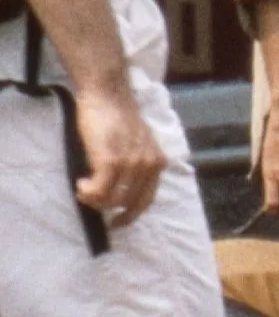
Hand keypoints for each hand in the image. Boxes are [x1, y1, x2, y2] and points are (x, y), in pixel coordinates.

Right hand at [72, 83, 166, 227]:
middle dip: (107, 207)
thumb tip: (121, 189)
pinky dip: (87, 192)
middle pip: (128, 203)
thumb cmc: (118, 117)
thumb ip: (137, 164)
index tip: (117, 222)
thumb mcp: (138, 143)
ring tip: (85, 187)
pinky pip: (98, 191)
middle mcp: (148, 164)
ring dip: (94, 199)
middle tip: (91, 200)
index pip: (147, 199)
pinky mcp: (111, 160)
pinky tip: (82, 182)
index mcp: (157, 161)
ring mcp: (131, 163)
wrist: (108, 95)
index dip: (131, 214)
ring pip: (112, 199)